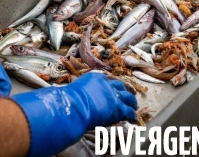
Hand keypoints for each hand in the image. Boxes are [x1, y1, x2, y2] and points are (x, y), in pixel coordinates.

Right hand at [11, 72, 137, 156]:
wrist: (75, 105)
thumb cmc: (69, 99)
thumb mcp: (72, 90)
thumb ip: (75, 91)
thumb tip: (64, 95)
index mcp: (95, 77)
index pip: (106, 79)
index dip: (110, 84)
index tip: (112, 86)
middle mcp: (106, 83)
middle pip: (119, 85)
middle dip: (124, 89)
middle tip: (128, 94)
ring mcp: (114, 95)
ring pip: (128, 97)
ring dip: (131, 102)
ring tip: (134, 106)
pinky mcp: (118, 107)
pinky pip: (129, 111)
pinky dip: (132, 115)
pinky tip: (134, 119)